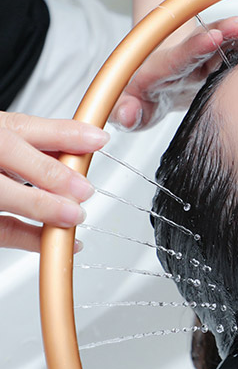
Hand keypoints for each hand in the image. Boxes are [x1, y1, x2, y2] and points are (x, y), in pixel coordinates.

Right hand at [0, 112, 108, 251]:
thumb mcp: (6, 137)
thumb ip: (43, 139)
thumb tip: (89, 140)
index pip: (18, 127)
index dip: (61, 133)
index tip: (97, 140)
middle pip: (6, 154)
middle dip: (49, 174)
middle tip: (82, 189)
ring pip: (1, 196)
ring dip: (39, 208)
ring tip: (72, 217)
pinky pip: (0, 231)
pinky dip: (30, 239)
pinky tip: (56, 241)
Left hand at [110, 6, 237, 129]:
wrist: (153, 82)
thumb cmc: (141, 98)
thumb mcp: (130, 109)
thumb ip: (126, 113)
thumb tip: (126, 113)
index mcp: (162, 69)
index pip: (180, 56)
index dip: (196, 47)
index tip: (213, 37)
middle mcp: (184, 59)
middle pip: (207, 41)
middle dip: (229, 30)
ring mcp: (203, 58)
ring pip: (225, 40)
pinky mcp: (218, 60)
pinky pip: (236, 49)